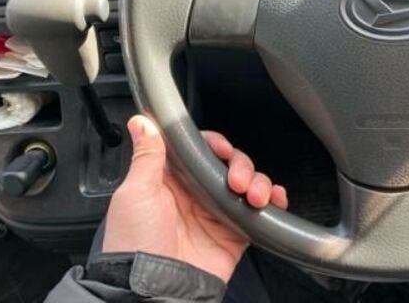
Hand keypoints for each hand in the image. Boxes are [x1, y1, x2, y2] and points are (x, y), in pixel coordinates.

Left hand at [103, 115, 287, 282]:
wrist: (153, 290)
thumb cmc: (136, 245)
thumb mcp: (135, 193)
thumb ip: (147, 156)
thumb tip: (142, 122)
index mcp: (170, 180)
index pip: (198, 150)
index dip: (214, 144)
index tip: (221, 148)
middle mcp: (196, 193)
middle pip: (229, 163)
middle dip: (241, 164)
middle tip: (237, 180)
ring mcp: (217, 213)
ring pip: (248, 182)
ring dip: (258, 181)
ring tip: (255, 196)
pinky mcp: (235, 233)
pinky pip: (261, 211)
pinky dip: (274, 200)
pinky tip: (274, 198)